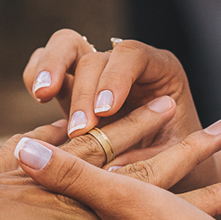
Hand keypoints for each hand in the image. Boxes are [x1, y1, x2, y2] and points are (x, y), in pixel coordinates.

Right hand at [22, 30, 213, 186]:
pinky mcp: (71, 86)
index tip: (105, 111)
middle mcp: (126, 64)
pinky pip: (46, 64)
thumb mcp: (173, 166)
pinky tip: (38, 96)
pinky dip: (37, 73)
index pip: (133, 56)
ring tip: (42, 95)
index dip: (116, 78)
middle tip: (79, 129)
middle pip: (97, 55)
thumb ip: (144, 162)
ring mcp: (97, 72)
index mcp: (161, 71)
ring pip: (66, 46)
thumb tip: (109, 170)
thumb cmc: (183, 168)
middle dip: (84, 90)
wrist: (171, 172)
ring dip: (51, 68)